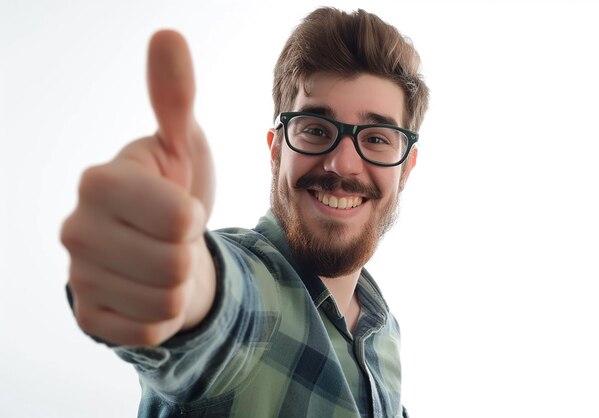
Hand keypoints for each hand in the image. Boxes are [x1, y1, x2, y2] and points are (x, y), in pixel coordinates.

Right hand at [61, 31, 215, 345]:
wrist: (162, 252)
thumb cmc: (175, 193)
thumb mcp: (181, 145)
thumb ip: (174, 98)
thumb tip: (168, 36)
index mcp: (99, 182)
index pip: (179, 218)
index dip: (194, 216)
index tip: (181, 208)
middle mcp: (76, 230)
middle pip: (175, 263)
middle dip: (188, 254)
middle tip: (173, 242)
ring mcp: (78, 278)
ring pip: (166, 302)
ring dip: (179, 286)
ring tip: (164, 264)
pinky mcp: (88, 318)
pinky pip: (150, 331)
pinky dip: (163, 317)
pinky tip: (149, 292)